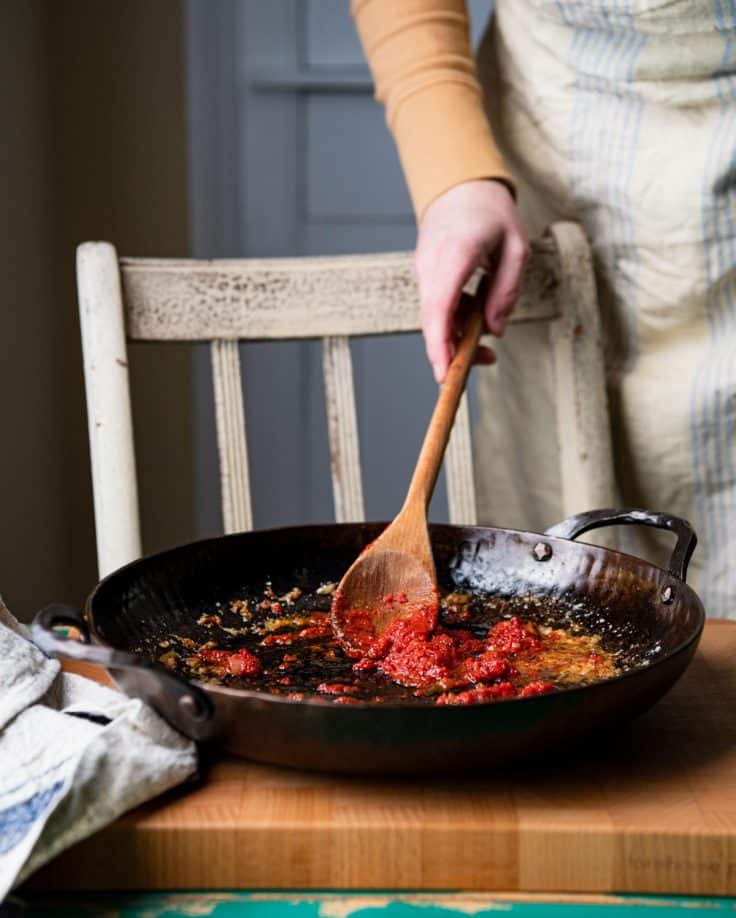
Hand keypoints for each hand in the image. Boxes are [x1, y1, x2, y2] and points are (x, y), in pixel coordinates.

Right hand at [414, 179, 528, 382]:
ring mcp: (423, 270)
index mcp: (455, 254)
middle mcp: (431, 264)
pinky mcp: (424, 276)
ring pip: (434, 317)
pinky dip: (453, 321)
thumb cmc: (491, 213)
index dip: (440, 344)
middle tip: (486, 361)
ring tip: (487, 347)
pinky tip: (474, 320)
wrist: (459, 186)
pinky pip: (436, 307)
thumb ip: (507, 290)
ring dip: (456, 337)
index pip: (440, 307)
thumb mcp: (516, 247)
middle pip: (433, 320)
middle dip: (452, 351)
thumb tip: (495, 330)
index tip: (444, 372)